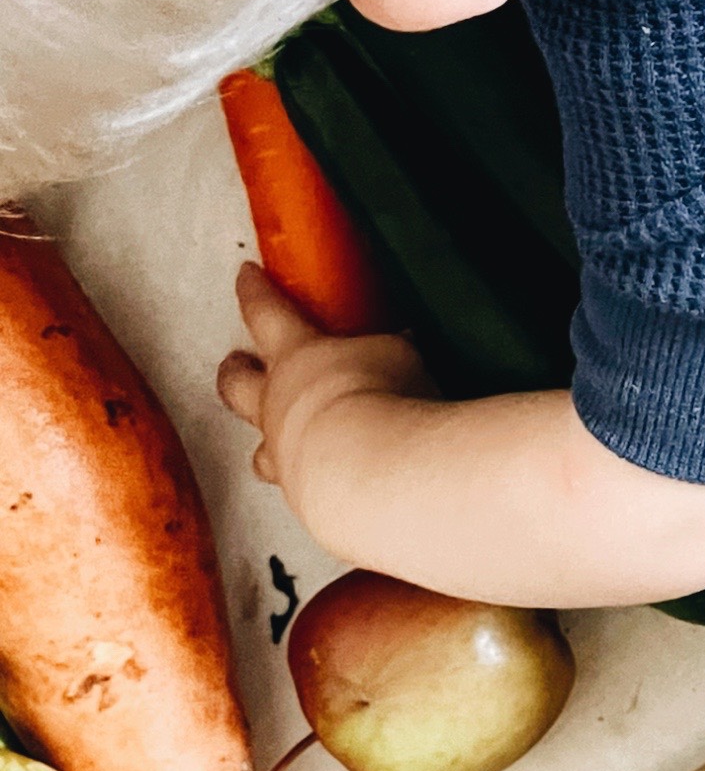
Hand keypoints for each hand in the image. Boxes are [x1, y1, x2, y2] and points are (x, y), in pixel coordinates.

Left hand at [216, 265, 432, 498]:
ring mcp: (284, 453)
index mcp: (296, 354)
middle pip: (237, 383)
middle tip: (235, 365)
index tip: (245, 275)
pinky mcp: (303, 495)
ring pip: (258, 448)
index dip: (254, 291)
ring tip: (275, 442)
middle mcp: (278, 404)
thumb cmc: (382, 400)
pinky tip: (326, 485)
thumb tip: (403, 342)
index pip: (266, 311)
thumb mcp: (399, 355)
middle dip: (234, 371)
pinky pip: (296, 485)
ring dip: (264, 441)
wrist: (373, 470)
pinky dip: (307, 481)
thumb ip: (392, 348)